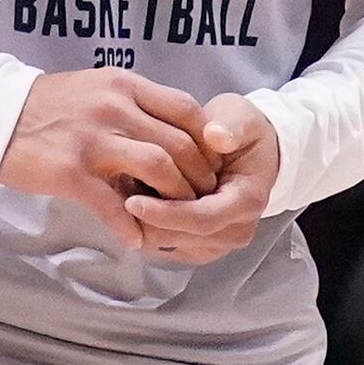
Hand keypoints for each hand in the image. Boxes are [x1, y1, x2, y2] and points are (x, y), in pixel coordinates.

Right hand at [0, 69, 217, 249]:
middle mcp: (113, 107)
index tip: (211, 164)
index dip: (207, 141)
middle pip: (178, 143)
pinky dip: (129, 225)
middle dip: (198, 176)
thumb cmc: (46, 105)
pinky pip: (111, 202)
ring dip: (174, 199)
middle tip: (202, 198)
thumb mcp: (96, 89)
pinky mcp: (69, 170)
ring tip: (175, 217)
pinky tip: (135, 239)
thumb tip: (171, 131)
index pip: (186, 109)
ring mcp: (92, 139)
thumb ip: (132, 105)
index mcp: (123, 85)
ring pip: (157, 168)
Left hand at [123, 94, 278, 265]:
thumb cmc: (242, 131)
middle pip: (180, 237)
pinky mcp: (198, 245)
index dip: (166, 213)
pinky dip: (144, 223)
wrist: (250, 149)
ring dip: (140, 222)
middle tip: (113, 191)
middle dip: (146, 219)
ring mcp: (217, 242)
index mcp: (248, 201)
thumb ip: (231, 128)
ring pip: (166, 244)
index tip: (131, 201)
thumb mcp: (240, 119)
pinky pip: (164, 242)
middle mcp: (236, 229)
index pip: (203, 218)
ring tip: (118, 190)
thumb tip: (216, 136)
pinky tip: (130, 196)